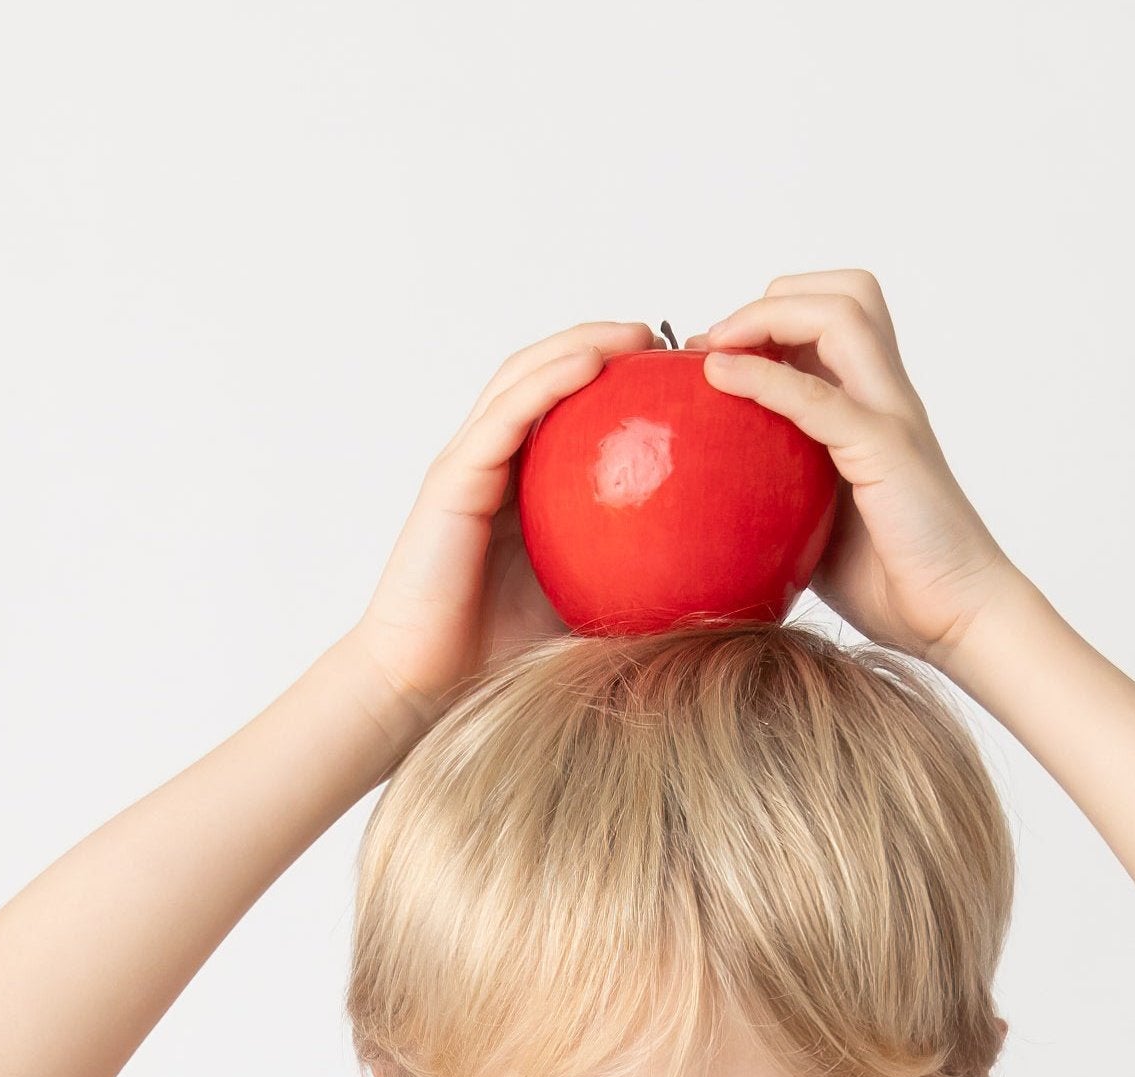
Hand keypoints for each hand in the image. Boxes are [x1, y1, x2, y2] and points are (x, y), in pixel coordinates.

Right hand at [341, 319, 666, 746]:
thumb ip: (630, 577)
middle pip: (546, 374)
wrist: (422, 685)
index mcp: (519, 485)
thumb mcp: (584, 603)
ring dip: (580, 342)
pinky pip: (506, 417)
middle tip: (667, 338)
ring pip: (523, 377)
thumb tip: (711, 578)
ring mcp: (469, 465)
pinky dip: (548, 381)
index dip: (618, 380)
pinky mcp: (453, 480)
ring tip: (635, 333)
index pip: (568, 409)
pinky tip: (592, 363)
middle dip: (605, 341)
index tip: (679, 377)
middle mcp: (491, 462)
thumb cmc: (497, 656)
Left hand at [689, 270, 1021, 665]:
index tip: (712, 357)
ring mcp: (890, 416)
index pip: (832, 319)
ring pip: (841, 314)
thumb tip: (718, 497)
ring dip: (769, 315)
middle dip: (772, 300)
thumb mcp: (818, 524)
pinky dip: (764, 378)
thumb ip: (783, 491)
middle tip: (716, 342)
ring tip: (717, 347)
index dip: (770, 319)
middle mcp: (886, 396)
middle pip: (845, 293)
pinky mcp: (886, 450)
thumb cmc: (892, 579)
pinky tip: (719, 378)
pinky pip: (820, 397)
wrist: (955, 615)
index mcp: (873, 405)